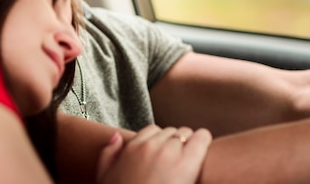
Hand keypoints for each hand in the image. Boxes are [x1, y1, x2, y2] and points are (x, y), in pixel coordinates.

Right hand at [96, 125, 211, 183]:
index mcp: (132, 147)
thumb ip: (108, 154)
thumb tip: (117, 135)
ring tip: (192, 159)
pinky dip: (203, 140)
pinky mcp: (188, 162)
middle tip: (179, 161)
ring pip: (186, 134)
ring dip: (189, 144)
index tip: (164, 155)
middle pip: (171, 132)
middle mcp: (150, 146)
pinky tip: (204, 149)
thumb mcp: (105, 177)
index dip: (160, 143)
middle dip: (175, 144)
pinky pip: (201, 138)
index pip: (152, 131)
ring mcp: (169, 152)